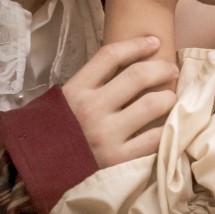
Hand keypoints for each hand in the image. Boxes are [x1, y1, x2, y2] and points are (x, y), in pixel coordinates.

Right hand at [62, 36, 178, 166]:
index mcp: (76, 90)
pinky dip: (167, 127)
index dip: (137, 44)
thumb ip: (90, 84)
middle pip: (137, 76)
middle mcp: (92, 109)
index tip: (154, 41)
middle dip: (162, 68)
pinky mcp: (118, 160)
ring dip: (169, 97)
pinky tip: (169, 123)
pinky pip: (155, 138)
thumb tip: (127, 64)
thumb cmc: (56, 133)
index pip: (111, 55)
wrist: (43, 171)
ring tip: (171, 97)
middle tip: (171, 69)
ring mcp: (106, 135)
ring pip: (152, 104)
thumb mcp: (64, 100)